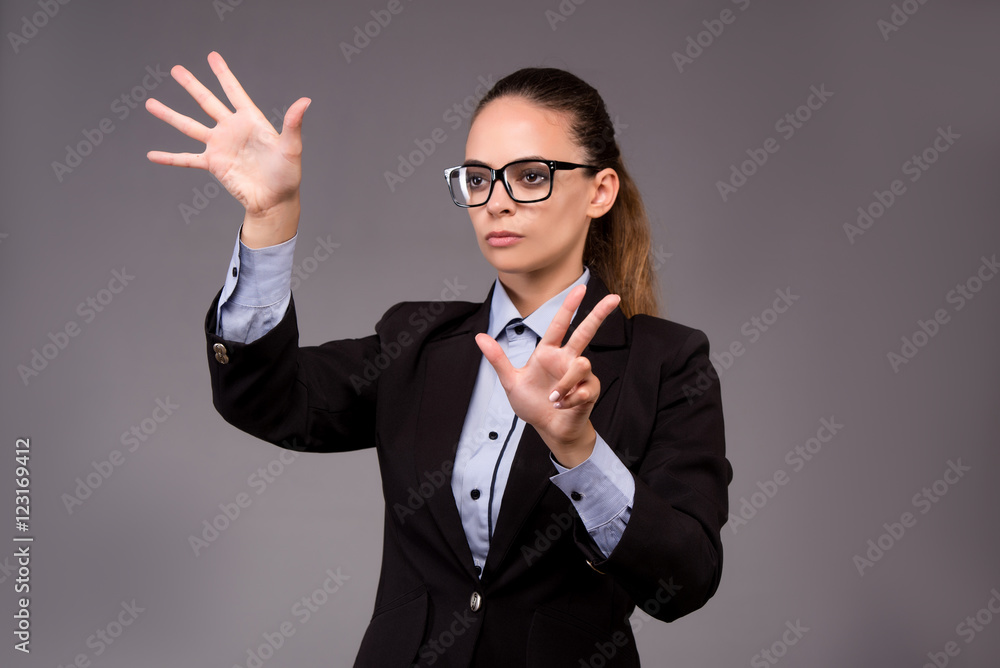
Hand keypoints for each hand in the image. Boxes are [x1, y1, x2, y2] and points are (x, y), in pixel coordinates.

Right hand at [144, 51, 309, 221]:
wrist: (275, 201)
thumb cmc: (287, 175)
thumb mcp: (291, 148)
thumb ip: (293, 124)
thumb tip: (305, 101)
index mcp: (251, 121)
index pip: (234, 92)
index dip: (223, 74)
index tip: (212, 56)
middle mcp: (232, 130)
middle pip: (207, 102)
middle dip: (192, 85)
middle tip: (176, 69)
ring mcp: (220, 146)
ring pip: (189, 126)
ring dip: (170, 115)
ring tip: (150, 103)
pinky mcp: (213, 164)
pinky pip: (186, 159)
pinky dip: (169, 157)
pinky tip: (152, 155)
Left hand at [474, 284, 620, 465]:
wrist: (548, 429)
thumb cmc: (533, 404)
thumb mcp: (511, 381)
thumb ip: (498, 359)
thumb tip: (479, 337)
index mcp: (549, 353)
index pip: (560, 324)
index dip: (569, 306)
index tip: (580, 288)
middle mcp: (567, 360)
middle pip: (586, 332)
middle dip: (599, 314)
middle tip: (614, 298)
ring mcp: (581, 375)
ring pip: (582, 365)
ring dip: (565, 383)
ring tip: (553, 397)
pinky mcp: (590, 391)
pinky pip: (583, 389)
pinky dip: (568, 399)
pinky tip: (562, 405)